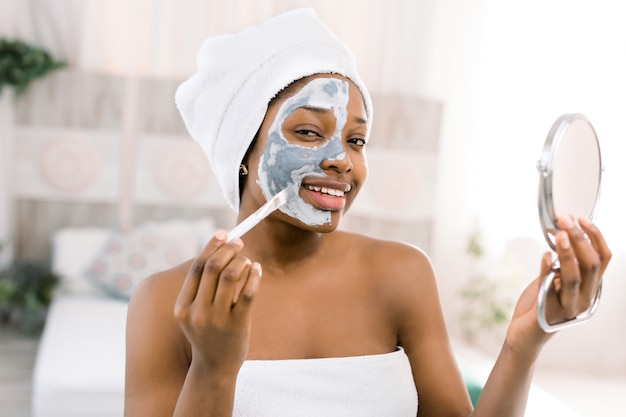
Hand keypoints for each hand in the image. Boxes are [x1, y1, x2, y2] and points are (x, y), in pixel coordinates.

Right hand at [174, 230, 261, 377]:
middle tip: (239, 242)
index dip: (210, 247)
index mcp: (183, 307)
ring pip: (231, 277)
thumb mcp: (194, 313)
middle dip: (228, 250)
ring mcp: (217, 320)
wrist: (214, 367)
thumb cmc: (207, 333)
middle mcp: (197, 312)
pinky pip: (248, 293)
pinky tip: (257, 269)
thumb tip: (218, 251)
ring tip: (247, 260)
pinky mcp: (237, 325)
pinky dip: (254, 276)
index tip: (222, 234)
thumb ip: (201, 287)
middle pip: (213, 268)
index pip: (197, 268)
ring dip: (242, 262)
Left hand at [506, 215, 611, 356]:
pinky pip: (549, 289)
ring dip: (567, 253)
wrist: (524, 333)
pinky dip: (547, 270)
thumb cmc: (540, 303)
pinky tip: (545, 255)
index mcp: (590, 287)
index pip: (603, 258)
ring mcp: (568, 307)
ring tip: (559, 234)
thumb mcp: (555, 278)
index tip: (581, 218)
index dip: (595, 236)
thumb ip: (563, 261)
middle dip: (580, 239)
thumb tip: (564, 231)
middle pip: (591, 265)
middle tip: (565, 220)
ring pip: (574, 277)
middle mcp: (584, 298)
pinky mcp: (548, 313)